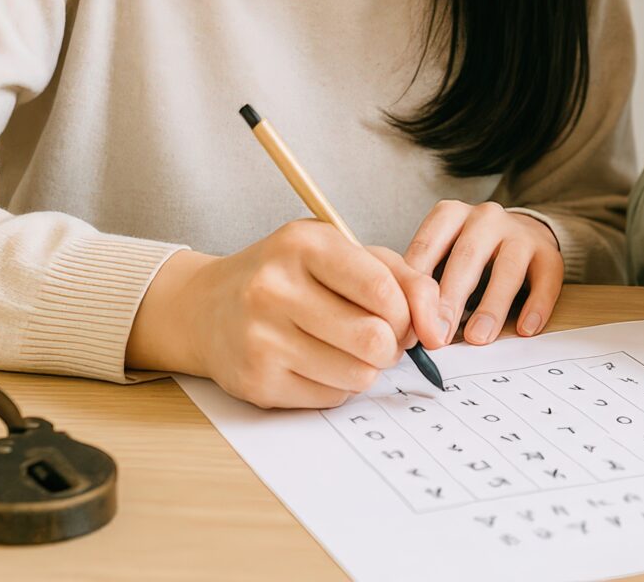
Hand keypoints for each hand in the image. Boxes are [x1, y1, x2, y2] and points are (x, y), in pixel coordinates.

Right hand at [126, 219, 446, 408]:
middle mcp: (275, 288)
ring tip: (347, 348)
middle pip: (376, 340)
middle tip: (378, 336)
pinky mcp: (255, 382)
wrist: (206, 307)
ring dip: (366, 367)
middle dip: (391, 344)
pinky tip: (318, 363)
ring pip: (359, 375)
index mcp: (304, 245)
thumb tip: (437, 330)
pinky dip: (338, 385)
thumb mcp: (343, 253)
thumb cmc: (290, 275)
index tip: (402, 315)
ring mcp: (260, 338)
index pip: (384, 290)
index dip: (408, 311)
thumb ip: (402, 277)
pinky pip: (331, 398)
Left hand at [404, 201, 563, 344]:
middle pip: (466, 257)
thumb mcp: (441, 254)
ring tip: (478, 337)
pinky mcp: (550, 254)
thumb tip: (406, 326)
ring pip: (508, 269)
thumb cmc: (470, 253)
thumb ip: (424, 281)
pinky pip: (546, 280)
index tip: (408, 323)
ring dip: (491, 306)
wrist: (523, 232)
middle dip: (450, 299)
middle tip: (437, 336)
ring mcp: (521, 234)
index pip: (428, 246)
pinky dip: (537, 306)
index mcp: (451, 214)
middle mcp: (487, 217)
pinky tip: (526, 329)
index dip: (416, 286)